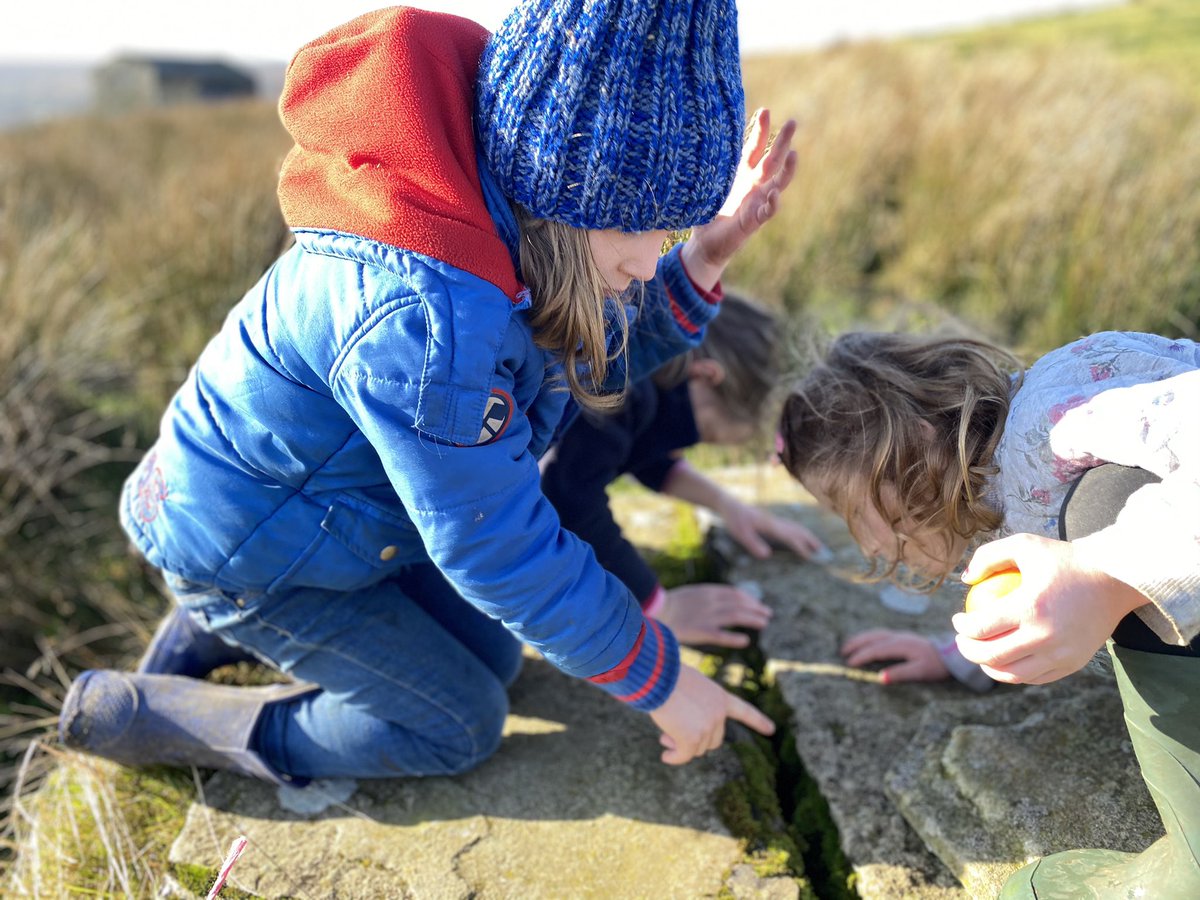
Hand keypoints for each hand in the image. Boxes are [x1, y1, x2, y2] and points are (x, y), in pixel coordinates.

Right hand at [649, 664, 775, 764]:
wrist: (657, 675)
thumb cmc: (666, 675)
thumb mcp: (689, 687)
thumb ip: (695, 708)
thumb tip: (682, 739)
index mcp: (719, 696)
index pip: (743, 710)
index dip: (757, 720)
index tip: (772, 729)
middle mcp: (718, 713)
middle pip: (713, 739)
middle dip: (694, 740)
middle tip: (670, 737)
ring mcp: (707, 726)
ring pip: (697, 748)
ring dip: (680, 746)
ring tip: (663, 737)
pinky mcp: (692, 737)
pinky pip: (684, 755)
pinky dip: (675, 758)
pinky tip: (666, 756)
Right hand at [653, 583, 771, 647]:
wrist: (653, 612)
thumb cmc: (667, 605)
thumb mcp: (690, 595)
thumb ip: (706, 598)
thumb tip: (721, 602)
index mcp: (706, 591)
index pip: (734, 592)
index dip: (749, 598)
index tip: (757, 604)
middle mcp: (710, 602)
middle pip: (740, 603)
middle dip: (756, 607)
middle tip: (768, 613)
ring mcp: (706, 616)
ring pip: (736, 616)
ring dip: (752, 619)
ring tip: (764, 623)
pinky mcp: (700, 631)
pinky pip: (722, 635)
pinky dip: (735, 638)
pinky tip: (745, 640)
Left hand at [681, 107, 797, 289]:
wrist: (704, 242)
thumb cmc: (707, 210)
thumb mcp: (708, 183)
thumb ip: (709, 165)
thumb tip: (695, 137)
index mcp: (743, 173)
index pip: (756, 147)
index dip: (761, 130)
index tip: (765, 110)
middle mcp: (754, 185)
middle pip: (773, 159)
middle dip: (783, 141)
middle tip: (793, 122)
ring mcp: (757, 202)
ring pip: (779, 183)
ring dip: (787, 170)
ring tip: (793, 154)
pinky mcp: (753, 221)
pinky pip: (767, 211)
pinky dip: (772, 204)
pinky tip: (774, 195)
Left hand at [717, 496, 826, 560]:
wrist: (730, 505)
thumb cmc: (735, 520)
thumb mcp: (741, 533)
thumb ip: (753, 544)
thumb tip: (768, 556)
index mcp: (771, 526)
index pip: (790, 538)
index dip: (801, 548)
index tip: (811, 558)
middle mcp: (776, 523)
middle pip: (798, 531)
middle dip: (811, 541)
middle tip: (824, 553)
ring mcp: (775, 521)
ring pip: (796, 528)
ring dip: (808, 536)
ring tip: (818, 546)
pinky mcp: (772, 521)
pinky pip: (791, 527)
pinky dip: (800, 533)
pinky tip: (800, 537)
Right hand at [840, 629, 949, 684]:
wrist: (953, 654)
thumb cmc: (937, 665)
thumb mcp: (920, 672)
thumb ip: (900, 674)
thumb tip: (880, 678)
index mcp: (900, 645)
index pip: (875, 649)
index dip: (861, 656)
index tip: (849, 664)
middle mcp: (898, 637)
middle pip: (872, 637)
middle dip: (856, 643)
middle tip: (842, 652)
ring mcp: (900, 635)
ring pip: (875, 633)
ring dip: (861, 638)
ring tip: (848, 646)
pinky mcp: (903, 637)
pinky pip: (880, 634)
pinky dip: (869, 637)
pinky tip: (866, 643)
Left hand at [952, 533, 1148, 684]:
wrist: (1115, 579)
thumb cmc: (1065, 560)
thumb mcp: (1024, 544)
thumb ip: (989, 556)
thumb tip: (965, 579)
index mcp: (1031, 607)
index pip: (981, 627)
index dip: (961, 627)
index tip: (957, 619)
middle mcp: (1046, 636)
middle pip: (991, 656)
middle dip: (967, 650)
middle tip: (961, 639)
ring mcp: (1061, 654)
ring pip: (1012, 674)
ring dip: (988, 667)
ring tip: (980, 652)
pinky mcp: (1073, 663)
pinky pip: (1035, 677)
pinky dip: (1015, 673)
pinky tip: (1005, 660)